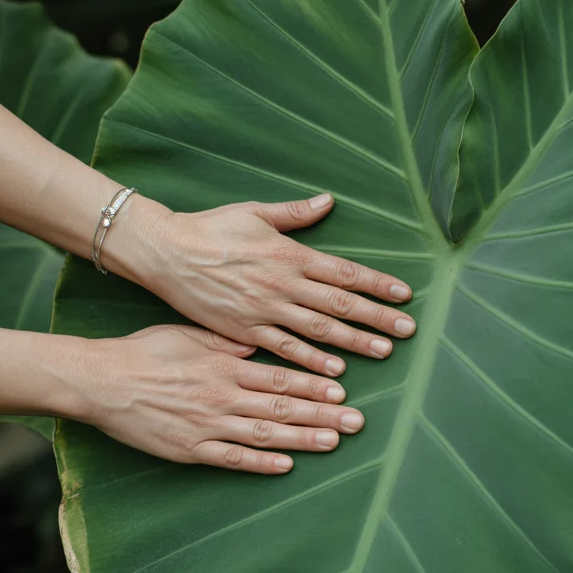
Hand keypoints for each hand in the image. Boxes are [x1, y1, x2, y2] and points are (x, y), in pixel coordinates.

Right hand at [80, 323, 365, 471]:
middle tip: (357, 422)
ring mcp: (208, 425)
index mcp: (225, 365)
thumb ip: (228, 341)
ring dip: (302, 440)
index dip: (313, 385)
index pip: (279, 377)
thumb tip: (259, 341)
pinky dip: (260, 464)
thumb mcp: (190, 333)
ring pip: (264, 435)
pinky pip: (232, 459)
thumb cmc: (145, 351)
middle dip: (322, 414)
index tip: (343, 390)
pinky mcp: (190, 449)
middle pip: (281, 408)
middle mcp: (222, 396)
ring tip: (334, 442)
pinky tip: (286, 466)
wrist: (103, 381)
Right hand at [119, 192, 415, 376]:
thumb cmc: (208, 229)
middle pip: (339, 303)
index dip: (377, 283)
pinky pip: (283, 350)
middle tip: (408, 329)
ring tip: (383, 351)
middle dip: (376, 316)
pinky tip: (334, 372)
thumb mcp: (253, 212)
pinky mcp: (242, 331)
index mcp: (288, 253)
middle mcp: (281, 284)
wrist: (164, 253)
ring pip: (317, 330)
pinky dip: (310, 361)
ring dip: (353, 341)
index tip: (404, 294)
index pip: (343, 271)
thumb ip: (294, 214)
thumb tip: (328, 200)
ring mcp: (263, 310)